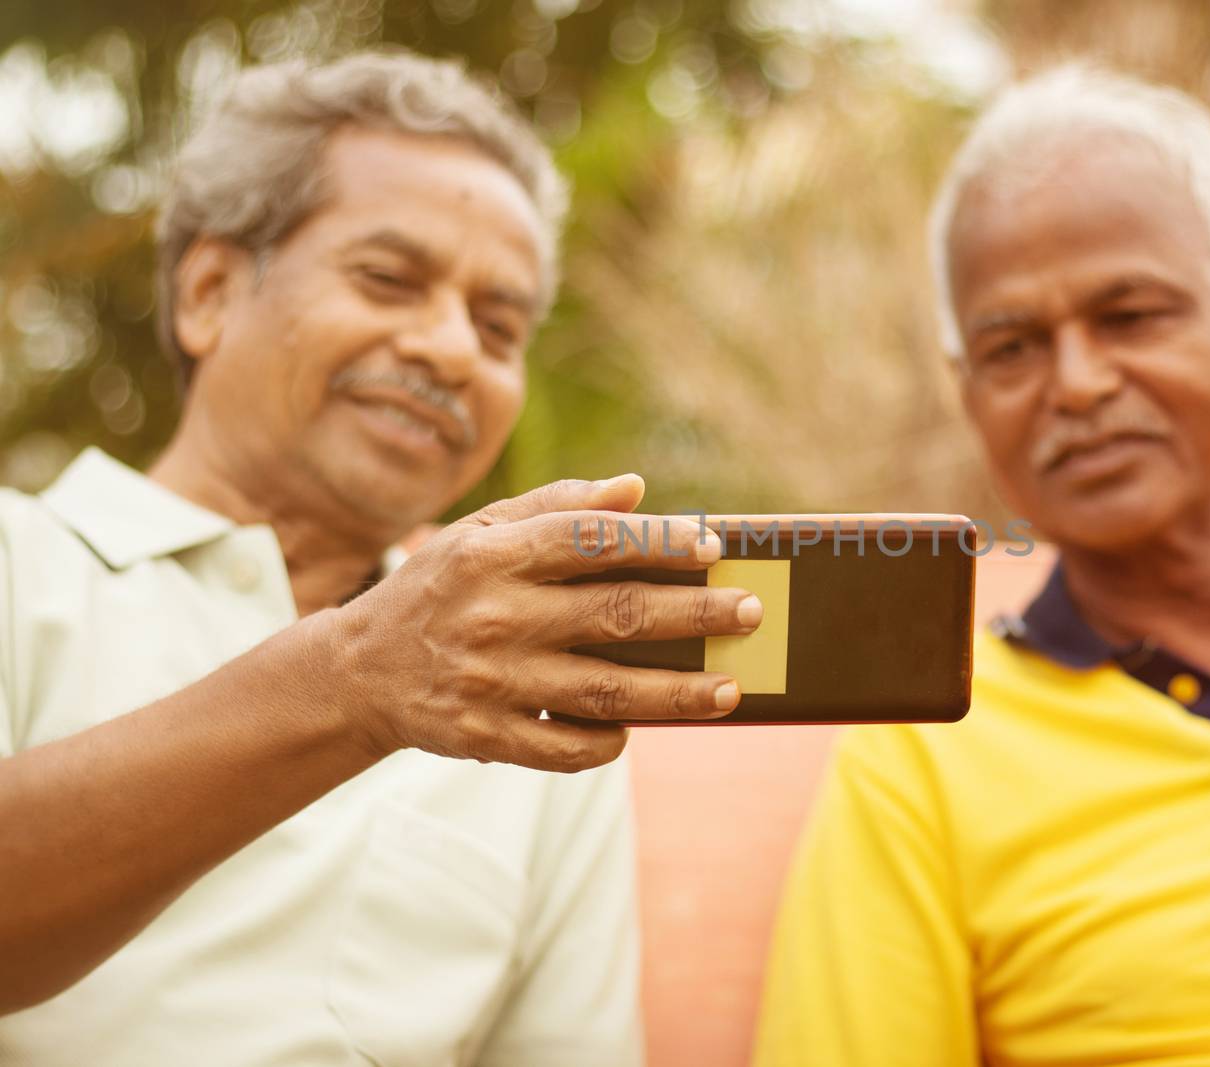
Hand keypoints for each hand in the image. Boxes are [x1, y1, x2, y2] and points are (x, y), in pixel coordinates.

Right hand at [329, 474, 760, 771]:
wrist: (358, 671)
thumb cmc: (441, 587)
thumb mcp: (480, 531)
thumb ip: (556, 507)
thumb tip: (635, 489)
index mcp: (494, 555)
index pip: (591, 540)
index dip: (658, 541)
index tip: (714, 545)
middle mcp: (494, 616)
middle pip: (615, 615)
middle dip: (693, 614)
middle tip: (750, 612)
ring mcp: (490, 682)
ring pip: (605, 692)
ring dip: (676, 693)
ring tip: (730, 689)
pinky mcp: (485, 736)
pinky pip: (566, 747)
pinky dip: (610, 741)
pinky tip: (643, 727)